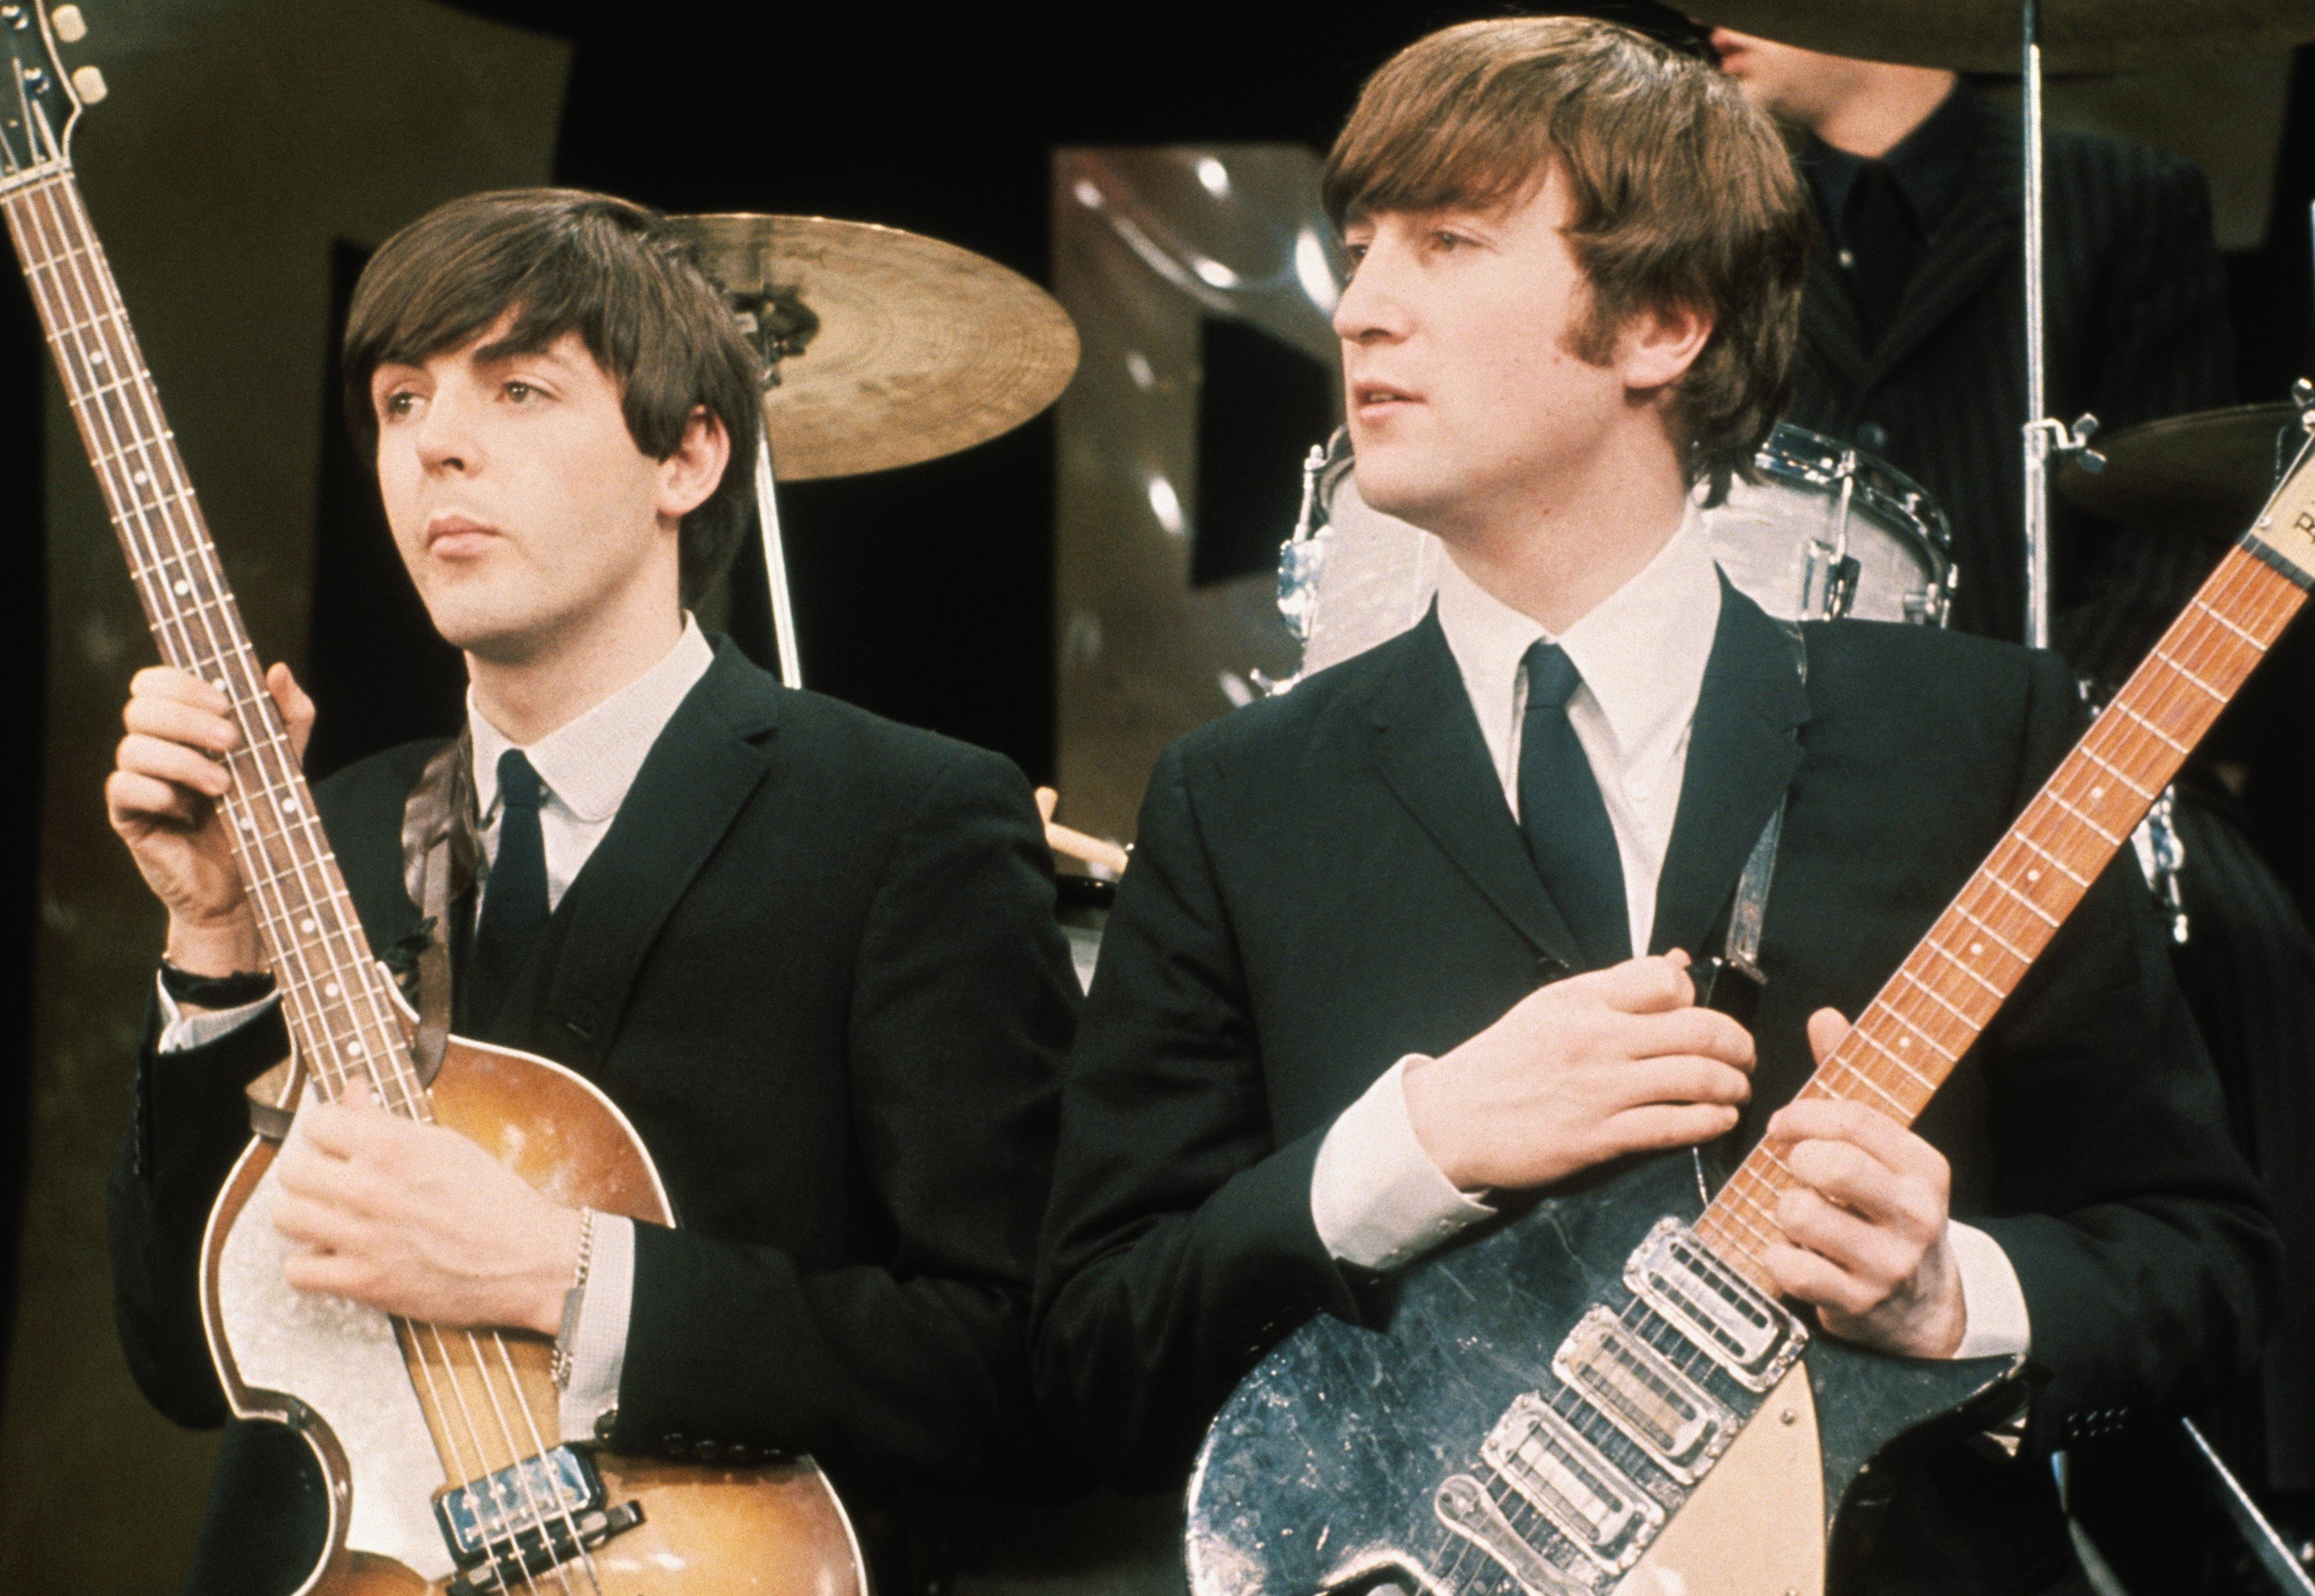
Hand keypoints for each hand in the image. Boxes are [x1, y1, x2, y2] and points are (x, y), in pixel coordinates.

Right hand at [105, 662, 314, 979]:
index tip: (225, 701)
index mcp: (183, 726)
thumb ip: (289, 716)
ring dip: (183, 762)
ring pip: (131, 748)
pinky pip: (122, 788)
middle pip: (140, 708)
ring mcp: (137, 781)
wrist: (252, 882)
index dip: (181, 682)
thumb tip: (278, 669)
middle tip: (232, 741)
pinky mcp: (128, 816)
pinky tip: (188, 810)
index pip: (154, 682)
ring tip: (224, 787)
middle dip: (188, 720)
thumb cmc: (263, 815)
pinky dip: (157, 792)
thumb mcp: (287, 760)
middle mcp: (154, 747)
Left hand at [270, 1084, 581, 1334]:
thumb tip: (351, 1090)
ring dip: (307, 1217)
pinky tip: (337, 1256)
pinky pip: (297, 1270)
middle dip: (312, 1173)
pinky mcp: (362, 1282)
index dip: (330, 1132)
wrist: (527, 1259)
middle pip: (292, 1169)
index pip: (317, 1122)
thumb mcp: (445, 1143)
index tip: (341, 1144)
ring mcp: (361, 1237)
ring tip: (332, 1220)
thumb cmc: (495, 1200)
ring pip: (285, 1217)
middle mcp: (368, 1187)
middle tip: (334, 1183)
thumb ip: (386, 1119)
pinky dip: (313, 1265)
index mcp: (391, 1145)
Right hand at [1402, 952, 1754, 1191]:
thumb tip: (1679, 964)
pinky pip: (1674, 1126)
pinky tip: (1719, 1119)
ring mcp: (1601, 1090)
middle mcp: (1598, 1039)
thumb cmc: (1503, 1061)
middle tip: (1744, 1055)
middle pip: (1699, 1030)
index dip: (1695, 996)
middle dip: (1738, 1044)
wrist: (1452, 1120)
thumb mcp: (1552, 1006)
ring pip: (1696, 1078)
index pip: (1667, 981)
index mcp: (1584, 1001)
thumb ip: (1616, 986)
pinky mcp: (1600, 1137)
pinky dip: (1710, 1121)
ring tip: (1737, 1089)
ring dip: (1732, 1085)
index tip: (1699, 1014)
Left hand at [1760, 1008, 1964, 1358]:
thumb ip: (1848, 1085)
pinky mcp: (1857, 1302)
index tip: (1782, 1124)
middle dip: (1794, 1160)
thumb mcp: (1883, 1152)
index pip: (1855, 1119)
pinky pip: (1787, 1265)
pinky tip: (1796, 1256)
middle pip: (1831, 1163)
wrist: (1923, 1308)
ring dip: (1783, 1210)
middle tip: (1792, 1169)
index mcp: (1924, 1167)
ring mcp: (1888, 1262)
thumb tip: (1825, 1015)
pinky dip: (1777, 1257)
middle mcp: (1914, 1214)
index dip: (1803, 1114)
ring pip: (1800, 1212)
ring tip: (1799, 1217)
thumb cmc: (1884, 1212)